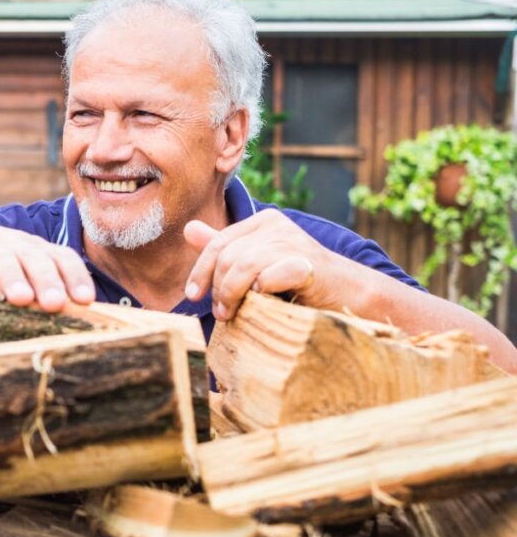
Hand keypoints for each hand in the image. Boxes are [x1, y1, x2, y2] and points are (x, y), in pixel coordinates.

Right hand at [0, 224, 95, 311]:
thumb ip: (49, 293)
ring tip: (20, 298)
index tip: (85, 300)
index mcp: (36, 251)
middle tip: (55, 304)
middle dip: (46, 280)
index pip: (61, 258)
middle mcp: (12, 245)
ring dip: (11, 276)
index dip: (75, 276)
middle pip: (33, 258)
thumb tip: (87, 327)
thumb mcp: (25, 273)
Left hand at [183, 210, 338, 320]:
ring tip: (231, 314)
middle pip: (227, 255)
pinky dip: (261, 292)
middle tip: (220, 312)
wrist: (348, 293)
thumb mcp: (257, 262)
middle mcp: (277, 226)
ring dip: (231, 294)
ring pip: (243, 265)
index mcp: (263, 222)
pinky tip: (263, 302)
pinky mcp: (308, 263)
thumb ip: (224, 248)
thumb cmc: (298, 282)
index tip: (192, 295)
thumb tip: (188, 229)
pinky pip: (269, 276)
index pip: (218, 243)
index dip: (200, 270)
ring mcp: (294, 242)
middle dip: (216, 287)